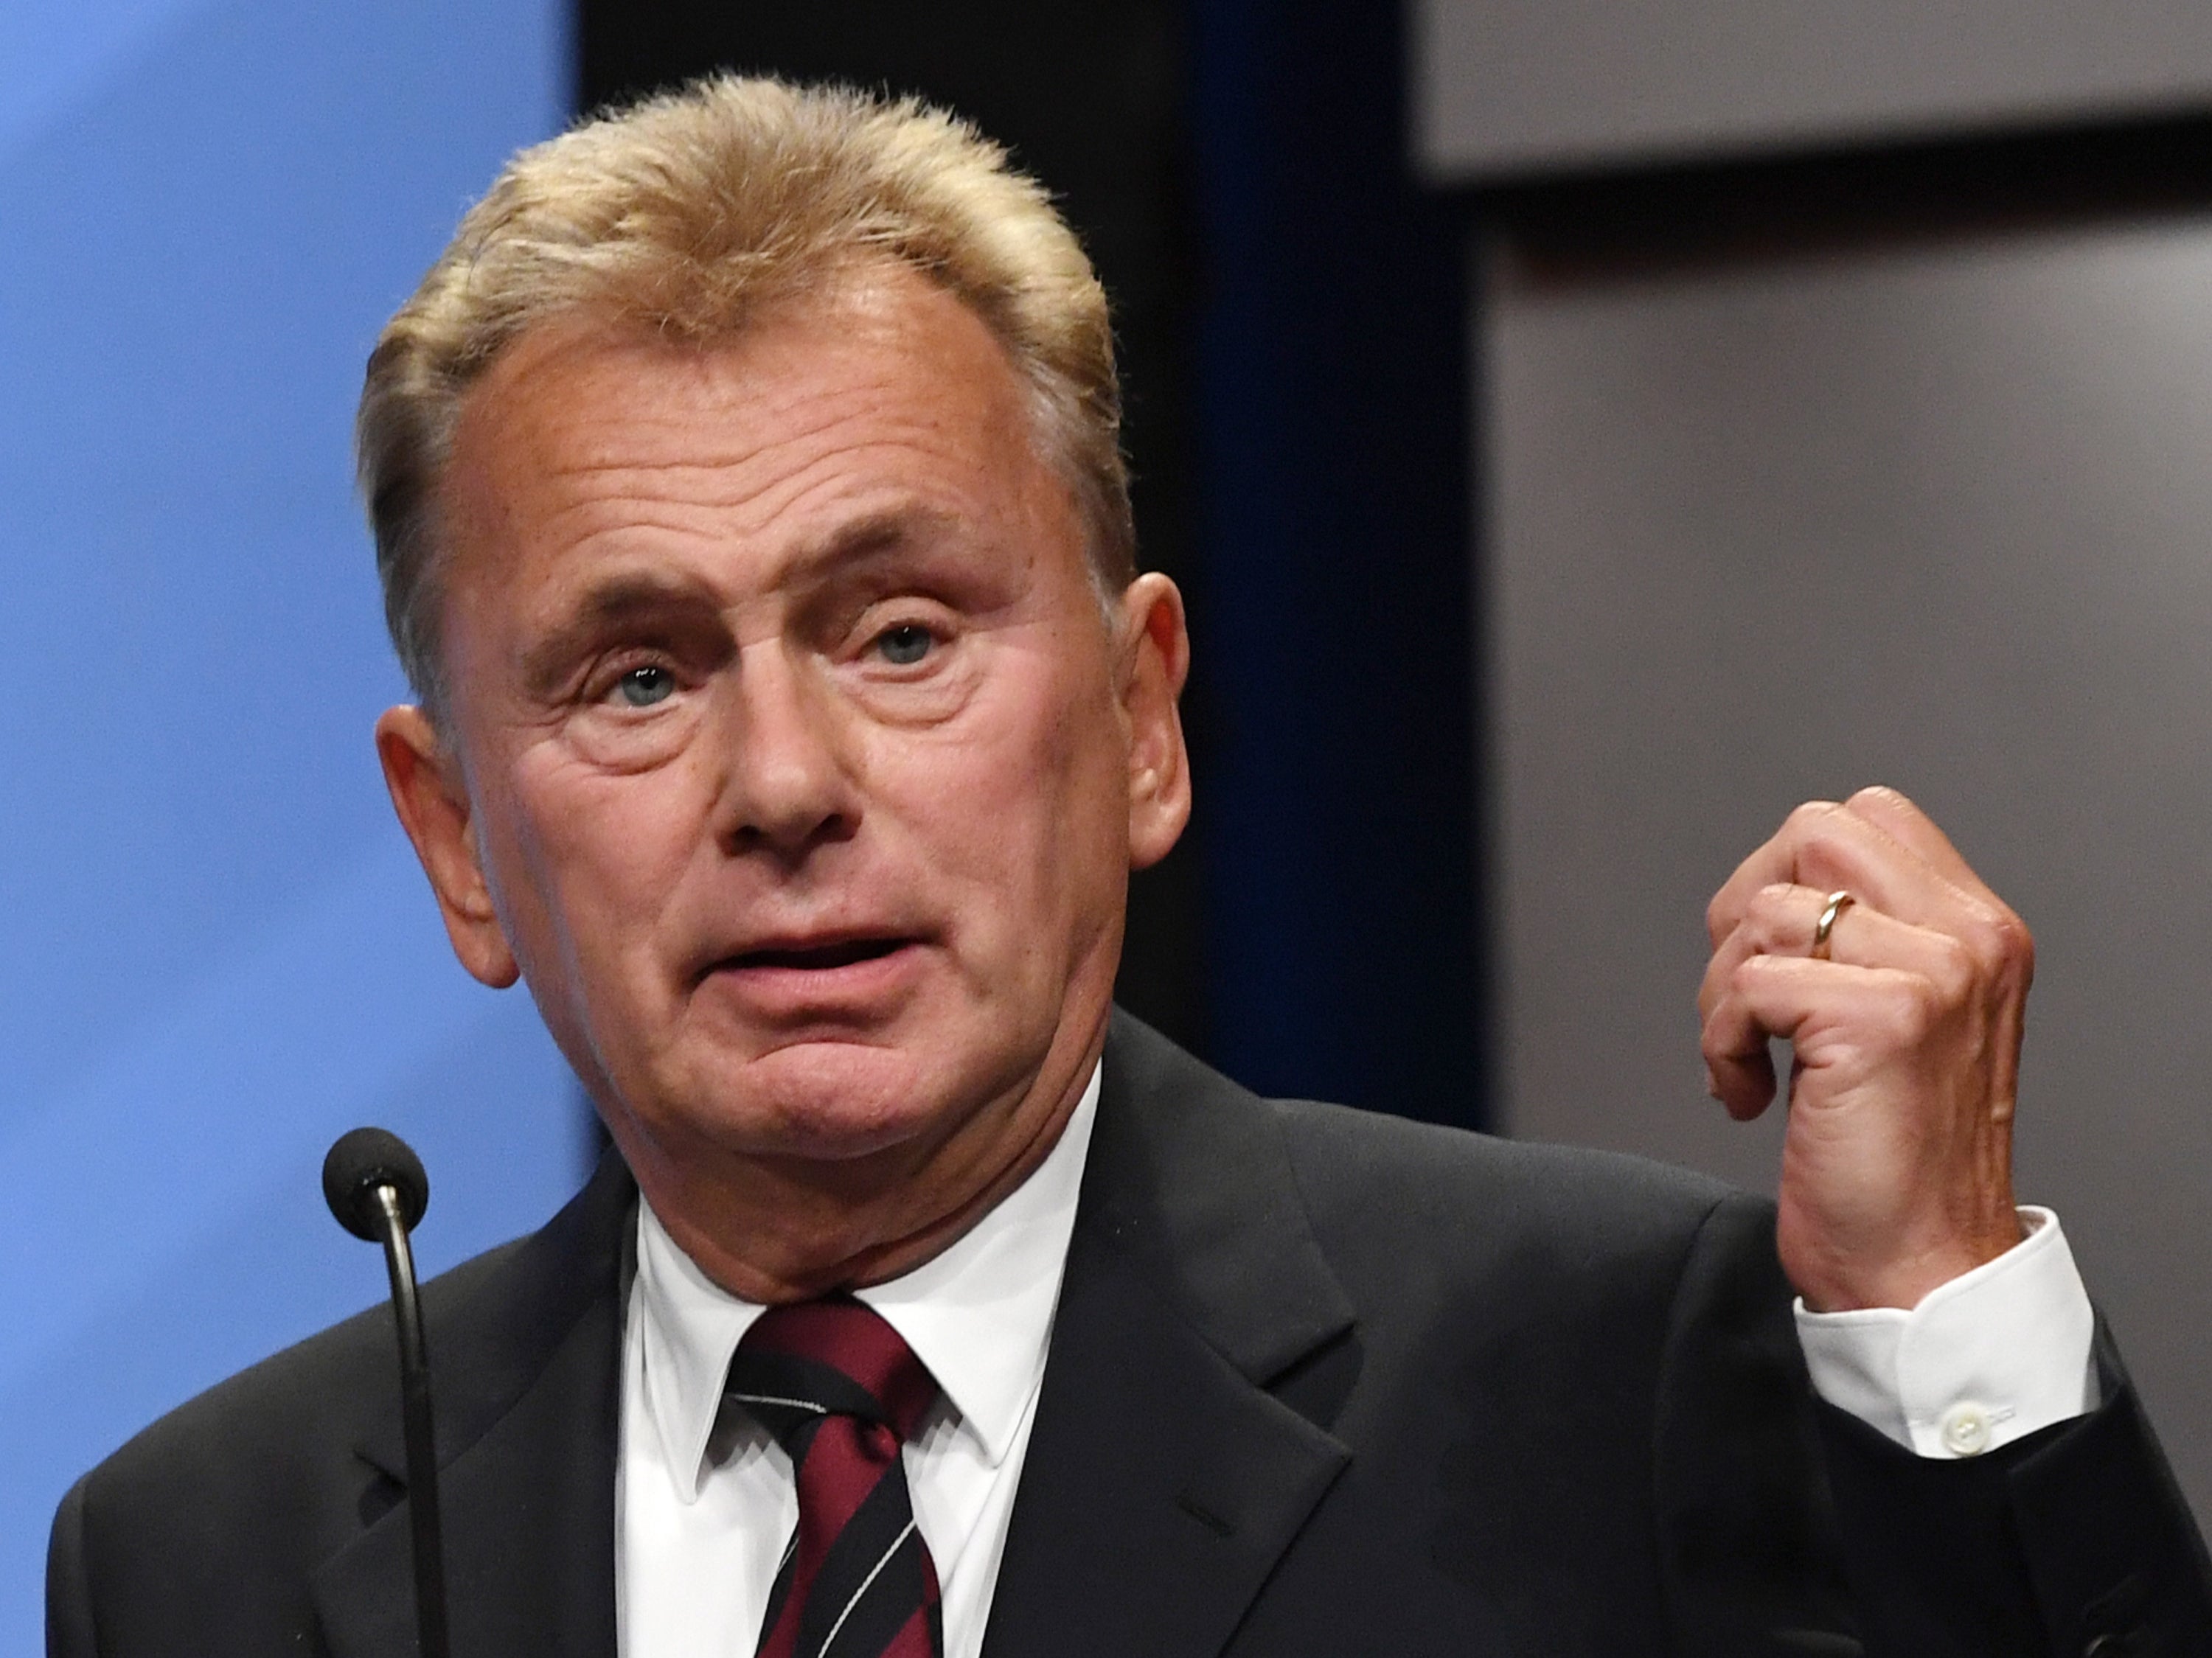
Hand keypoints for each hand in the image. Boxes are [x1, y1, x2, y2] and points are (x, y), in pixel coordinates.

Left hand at [1699, 787, 2030, 1311]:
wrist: (1924, 1267)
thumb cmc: (1895, 1157)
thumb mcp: (1902, 1019)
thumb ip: (1865, 941)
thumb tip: (1768, 895)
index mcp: (1979, 930)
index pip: (1865, 818)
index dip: (1788, 873)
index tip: (1772, 955)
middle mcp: (1970, 938)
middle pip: (1813, 834)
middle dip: (1746, 912)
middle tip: (1745, 1000)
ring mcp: (1933, 973)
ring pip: (1768, 913)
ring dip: (1725, 996)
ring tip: (1751, 1065)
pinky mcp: (1882, 1018)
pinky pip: (1748, 985)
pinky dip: (1722, 1044)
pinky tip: (1749, 1099)